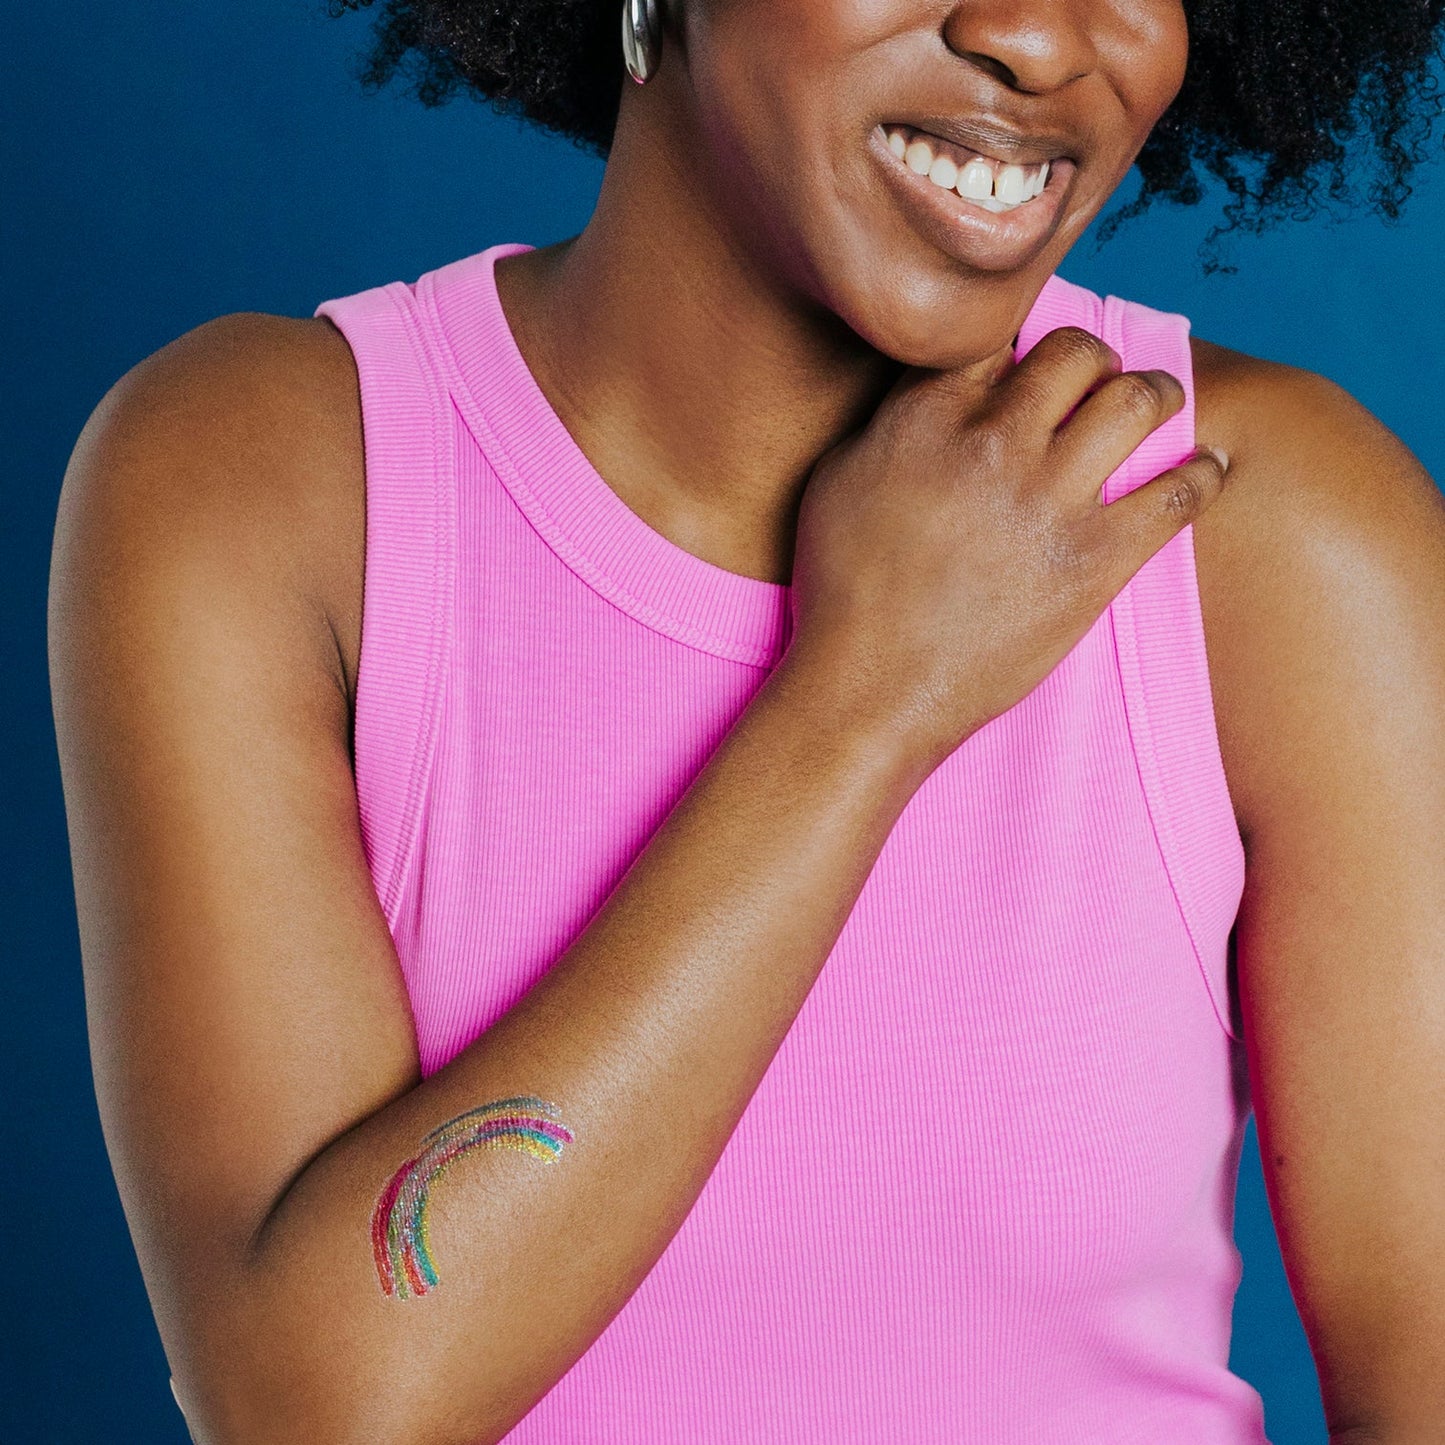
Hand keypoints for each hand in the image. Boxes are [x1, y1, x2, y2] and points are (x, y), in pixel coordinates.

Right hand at [781, 325, 1229, 771]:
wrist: (871, 692)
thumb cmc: (843, 591)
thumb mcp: (839, 479)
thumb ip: (894, 417)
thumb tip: (936, 382)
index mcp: (927, 416)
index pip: (998, 331)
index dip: (1019, 342)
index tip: (1028, 365)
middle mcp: (995, 444)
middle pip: (1077, 352)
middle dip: (1093, 359)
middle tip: (1099, 379)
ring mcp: (1049, 503)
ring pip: (1137, 401)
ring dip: (1155, 394)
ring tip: (1158, 403)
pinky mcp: (1094, 563)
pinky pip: (1178, 493)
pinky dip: (1200, 472)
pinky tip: (1202, 468)